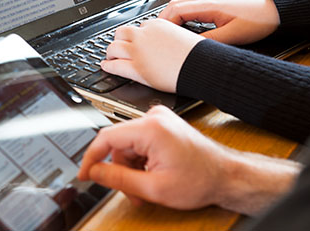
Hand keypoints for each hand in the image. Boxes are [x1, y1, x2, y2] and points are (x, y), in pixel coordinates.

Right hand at [78, 106, 228, 209]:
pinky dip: (141, 161)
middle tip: (130, 192)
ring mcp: (159, 119)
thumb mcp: (153, 187)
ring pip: (128, 146)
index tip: (84, 174)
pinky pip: (139, 142)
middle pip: (118, 144)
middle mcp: (153, 117)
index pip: (106, 137)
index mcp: (150, 128)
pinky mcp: (163, 125)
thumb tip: (95, 172)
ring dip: (132, 169)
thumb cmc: (200, 179)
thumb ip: (118, 179)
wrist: (225, 175)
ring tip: (146, 187)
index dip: (91, 158)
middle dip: (121, 170)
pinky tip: (151, 175)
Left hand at [101, 18, 203, 92]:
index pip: (139, 27)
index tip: (133, 40)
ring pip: (113, 47)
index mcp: (156, 25)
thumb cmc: (196, 54)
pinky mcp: (136, 69)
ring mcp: (138, 52)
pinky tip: (106, 66)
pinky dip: (107, 65)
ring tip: (110, 56)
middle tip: (118, 46)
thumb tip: (164, 41)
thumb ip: (168, 36)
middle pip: (121, 33)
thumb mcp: (182, 36)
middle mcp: (144, 36)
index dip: (135, 35)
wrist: (201, 66)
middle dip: (118, 39)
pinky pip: (115, 66)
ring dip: (110, 52)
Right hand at [159, 0, 280, 44]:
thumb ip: (210, 42)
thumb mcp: (232, 36)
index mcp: (208, 5)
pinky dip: (179, 19)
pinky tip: (180, 31)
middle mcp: (205, 1)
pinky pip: (189, 10)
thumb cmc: (256, 21)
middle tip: (153, 36)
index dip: (163, 24)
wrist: (273, 12)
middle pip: (173, 7)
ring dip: (169, 19)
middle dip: (161, 21)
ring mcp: (208, 3)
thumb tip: (191, 48)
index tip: (157, 36)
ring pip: (180, 8)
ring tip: (163, 35)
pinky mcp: (212, 8)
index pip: (175, 10)